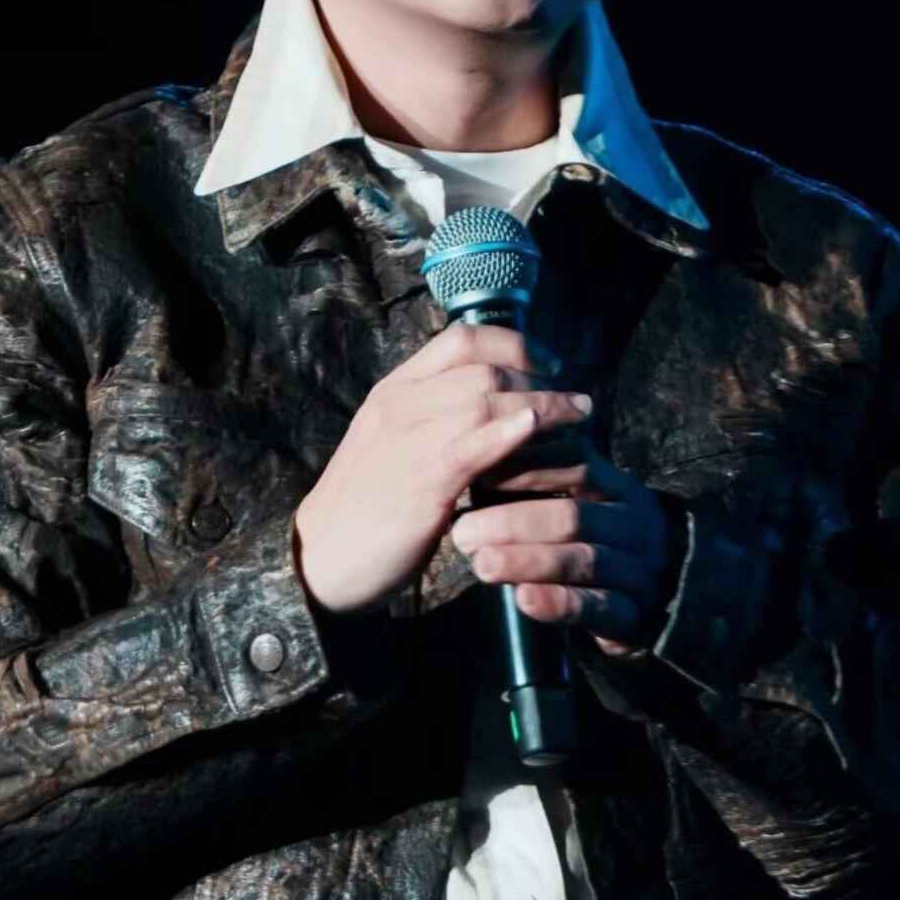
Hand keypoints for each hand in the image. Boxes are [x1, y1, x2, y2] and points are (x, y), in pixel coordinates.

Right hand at [292, 323, 594, 614]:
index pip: (460, 340)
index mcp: (394, 391)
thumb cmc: (363, 508)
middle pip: (483, 365)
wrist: (318, 559)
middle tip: (575, 398)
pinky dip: (511, 430)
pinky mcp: (421, 481)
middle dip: (540, 375)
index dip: (514, 344)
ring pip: (486, 397)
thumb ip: (433, 421)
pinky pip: (472, 443)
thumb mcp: (393, 447)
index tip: (547, 365)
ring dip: (544, 403)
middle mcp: (400, 404)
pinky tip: (537, 427)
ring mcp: (409, 439)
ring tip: (580, 415)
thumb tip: (490, 409)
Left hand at [450, 440, 684, 655]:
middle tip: (463, 532)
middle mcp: (637, 525)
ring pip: (585, 562)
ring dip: (529, 562)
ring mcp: (641, 571)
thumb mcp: (564, 505)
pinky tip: (523, 600)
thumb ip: (533, 484)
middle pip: (574, 517)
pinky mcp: (634, 615)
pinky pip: (597, 608)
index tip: (475, 474)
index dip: (525, 467)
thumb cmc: (582, 544)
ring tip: (482, 565)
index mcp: (620, 488)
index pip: (576, 464)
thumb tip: (474, 453)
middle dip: (514, 523)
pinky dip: (559, 603)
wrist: (641, 601)